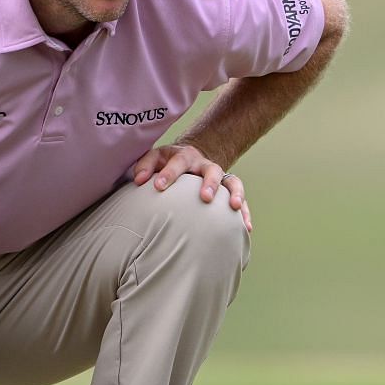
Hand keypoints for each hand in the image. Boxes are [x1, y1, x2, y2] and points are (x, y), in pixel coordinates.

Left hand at [128, 142, 250, 231]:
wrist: (189, 158)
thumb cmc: (167, 162)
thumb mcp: (154, 158)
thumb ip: (144, 166)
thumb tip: (138, 180)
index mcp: (185, 156)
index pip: (178, 162)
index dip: (169, 173)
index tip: (158, 186)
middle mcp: (205, 165)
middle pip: (211, 170)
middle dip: (209, 183)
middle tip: (205, 197)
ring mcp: (220, 177)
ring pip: (232, 182)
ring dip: (235, 194)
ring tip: (235, 207)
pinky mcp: (228, 190)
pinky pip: (242, 200)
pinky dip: (245, 213)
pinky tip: (246, 228)